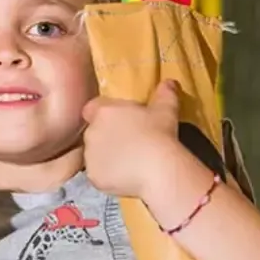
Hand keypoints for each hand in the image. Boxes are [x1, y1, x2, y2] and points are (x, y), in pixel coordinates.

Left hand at [82, 80, 189, 201]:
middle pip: (93, 132)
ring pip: (94, 155)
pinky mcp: (93, 177)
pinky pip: (98, 174)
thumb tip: (169, 82)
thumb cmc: (160, 134)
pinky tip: (125, 176)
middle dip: (106, 136)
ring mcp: (90, 157)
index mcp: (103, 112)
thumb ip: (164, 93)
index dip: (103, 114)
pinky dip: (108, 176)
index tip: (119, 120)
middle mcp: (91, 133)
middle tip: (128, 142)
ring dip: (106, 156)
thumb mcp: (166, 109)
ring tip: (128, 162)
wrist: (157, 168)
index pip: (92, 108)